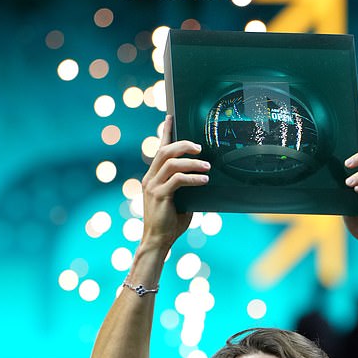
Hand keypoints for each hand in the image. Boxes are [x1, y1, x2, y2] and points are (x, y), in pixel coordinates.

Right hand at [140, 115, 210, 249]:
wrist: (158, 240)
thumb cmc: (171, 220)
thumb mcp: (180, 198)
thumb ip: (185, 185)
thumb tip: (204, 173)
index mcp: (153, 176)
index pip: (158, 148)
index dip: (165, 132)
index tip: (170, 117)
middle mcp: (150, 178)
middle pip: (164, 151)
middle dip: (183, 144)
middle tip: (200, 147)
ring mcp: (153, 186)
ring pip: (171, 163)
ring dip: (192, 162)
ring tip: (207, 166)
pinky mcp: (159, 196)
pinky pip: (177, 180)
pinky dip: (193, 178)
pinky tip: (204, 180)